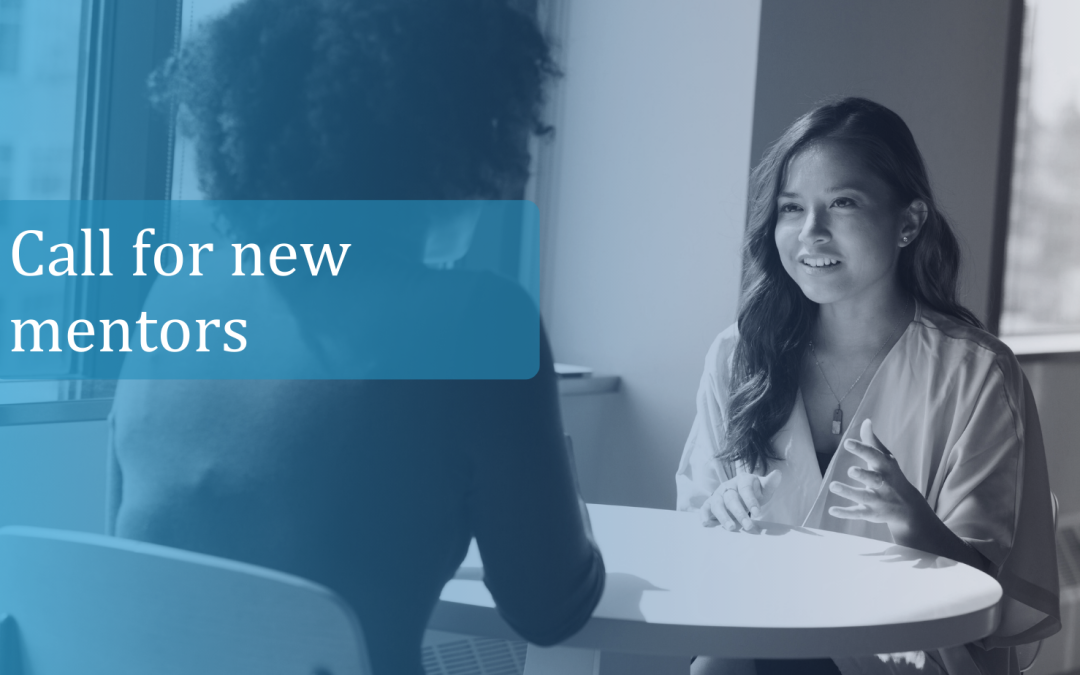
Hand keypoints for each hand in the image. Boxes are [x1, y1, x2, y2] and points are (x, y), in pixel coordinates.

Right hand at [700, 470, 781, 531]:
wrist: (742, 493)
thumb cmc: (754, 492)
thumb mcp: (764, 488)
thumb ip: (770, 483)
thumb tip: (778, 474)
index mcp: (742, 480)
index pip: (745, 489)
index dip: (751, 501)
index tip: (758, 513)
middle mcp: (728, 486)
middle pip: (731, 498)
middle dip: (739, 513)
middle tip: (748, 526)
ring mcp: (718, 494)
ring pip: (717, 504)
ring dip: (723, 516)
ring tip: (731, 528)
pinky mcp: (710, 503)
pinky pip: (705, 508)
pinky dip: (704, 515)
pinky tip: (707, 524)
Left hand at [828, 419, 932, 538]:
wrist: (909, 507)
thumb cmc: (892, 476)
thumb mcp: (886, 459)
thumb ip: (872, 441)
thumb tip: (866, 421)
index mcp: (886, 468)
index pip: (874, 457)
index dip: (861, 449)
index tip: (847, 443)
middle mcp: (883, 484)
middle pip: (873, 479)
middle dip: (863, 475)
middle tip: (850, 470)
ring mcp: (878, 500)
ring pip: (863, 497)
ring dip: (848, 492)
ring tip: (833, 486)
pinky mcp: (871, 513)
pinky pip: (858, 513)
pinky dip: (845, 512)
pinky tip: (831, 510)